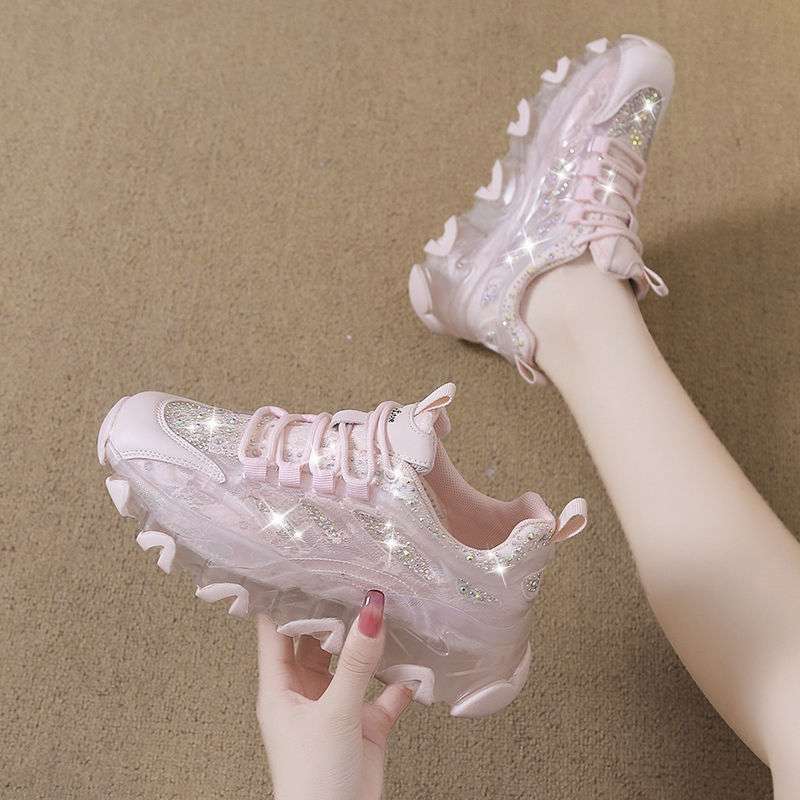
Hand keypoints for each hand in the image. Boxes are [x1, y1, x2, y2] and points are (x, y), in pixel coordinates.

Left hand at [256, 590, 412, 799]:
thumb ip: (355, 662)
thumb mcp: (334, 712)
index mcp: (280, 687)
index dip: (284, 597)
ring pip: (350, 663)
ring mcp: (335, 708)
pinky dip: (397, 680)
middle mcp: (306, 692)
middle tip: (350, 576)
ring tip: (383, 608)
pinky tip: (412, 665)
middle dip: (332, 612)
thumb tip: (369, 612)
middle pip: (315, 639)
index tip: (299, 564)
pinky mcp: (363, 726)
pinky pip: (382, 693)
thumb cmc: (313, 780)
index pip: (275, 630)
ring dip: (366, 643)